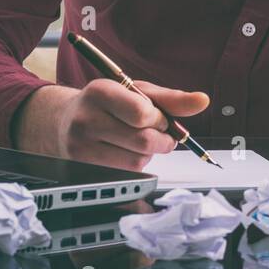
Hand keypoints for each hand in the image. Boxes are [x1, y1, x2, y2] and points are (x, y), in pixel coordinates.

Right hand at [56, 79, 209, 172]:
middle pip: (142, 141)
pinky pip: (124, 176)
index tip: (159, 117)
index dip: (158, 119)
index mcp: (100, 92)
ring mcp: (81, 148)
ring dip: (148, 155)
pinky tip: (126, 153)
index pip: (141, 113)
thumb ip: (171, 98)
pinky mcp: (82, 170)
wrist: (66, 121)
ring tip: (139, 141)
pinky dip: (135, 167)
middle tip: (160, 134)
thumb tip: (203, 101)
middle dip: (160, 140)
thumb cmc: (108, 104)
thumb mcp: (137, 92)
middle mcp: (86, 120)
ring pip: (136, 162)